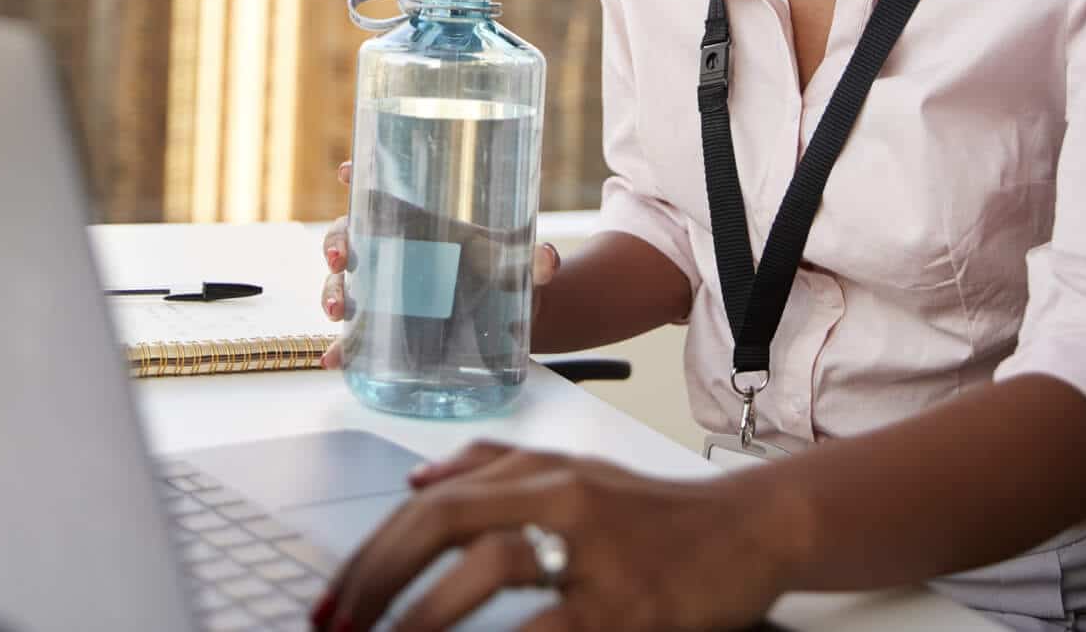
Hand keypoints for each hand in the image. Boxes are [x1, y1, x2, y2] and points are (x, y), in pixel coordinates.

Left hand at [309, 441, 790, 631]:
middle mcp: (564, 501)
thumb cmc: (653, 513)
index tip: (334, 599)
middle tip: (336, 627)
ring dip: (424, 613)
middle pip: (448, 522)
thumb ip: (494, 469)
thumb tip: (413, 484)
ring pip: (492, 567)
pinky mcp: (629, 608)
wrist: (751, 531)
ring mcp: (598, 554)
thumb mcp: (575, 472)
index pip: (434, 502)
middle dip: (378, 578)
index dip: (374, 550)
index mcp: (542, 473)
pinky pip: (549, 628)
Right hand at [318, 162, 561, 367]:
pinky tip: (334, 360)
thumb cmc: (501, 275)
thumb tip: (547, 260)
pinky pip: (353, 335)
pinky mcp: (384, 328)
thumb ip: (533, 261)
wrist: (506, 321)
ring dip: (330, 293)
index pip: (379, 191)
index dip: (358, 177)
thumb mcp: (516, 263)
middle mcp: (390, 251)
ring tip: (338, 312)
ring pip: (340, 282)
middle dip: (334, 241)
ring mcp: (382, 290)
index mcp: (416, 222)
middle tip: (341, 256)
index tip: (347, 171)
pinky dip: (339, 348)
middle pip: (346, 233)